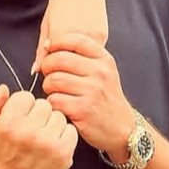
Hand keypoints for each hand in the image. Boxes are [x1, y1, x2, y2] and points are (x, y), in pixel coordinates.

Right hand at [0, 90, 77, 168]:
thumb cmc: (0, 151)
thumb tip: (4, 88)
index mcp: (9, 123)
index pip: (26, 96)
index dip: (22, 105)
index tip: (20, 116)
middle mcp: (29, 133)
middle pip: (44, 105)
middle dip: (38, 113)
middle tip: (32, 126)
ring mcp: (47, 144)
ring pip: (59, 116)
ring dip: (52, 123)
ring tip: (42, 134)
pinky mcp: (62, 154)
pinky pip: (71, 130)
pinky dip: (64, 135)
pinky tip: (52, 142)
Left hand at [32, 0, 107, 71]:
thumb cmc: (60, 1)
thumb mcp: (46, 24)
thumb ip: (40, 49)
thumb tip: (35, 71)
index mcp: (60, 34)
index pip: (53, 63)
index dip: (49, 66)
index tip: (48, 65)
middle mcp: (78, 37)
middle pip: (68, 64)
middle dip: (63, 65)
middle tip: (59, 60)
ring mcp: (94, 36)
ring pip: (82, 60)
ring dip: (76, 60)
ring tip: (70, 51)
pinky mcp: (103, 35)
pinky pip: (93, 53)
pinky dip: (86, 54)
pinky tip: (81, 47)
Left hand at [40, 33, 134, 159]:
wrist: (122, 129)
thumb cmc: (105, 98)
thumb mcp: (102, 72)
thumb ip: (80, 57)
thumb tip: (46, 45)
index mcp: (104, 60)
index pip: (75, 39)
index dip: (56, 43)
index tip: (49, 51)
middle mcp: (100, 73)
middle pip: (58, 59)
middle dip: (46, 67)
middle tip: (48, 75)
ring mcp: (93, 91)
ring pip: (53, 80)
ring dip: (48, 87)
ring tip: (55, 92)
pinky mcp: (83, 110)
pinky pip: (54, 100)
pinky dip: (52, 103)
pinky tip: (60, 105)